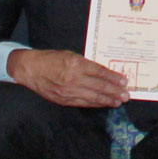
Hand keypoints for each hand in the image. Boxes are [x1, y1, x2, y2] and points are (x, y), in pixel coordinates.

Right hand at [7, 47, 130, 108]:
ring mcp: (68, 91)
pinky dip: (95, 104)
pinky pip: (83, 103)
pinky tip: (103, 104)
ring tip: (119, 101)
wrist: (30, 69)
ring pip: (93, 97)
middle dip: (115, 91)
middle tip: (127, 94)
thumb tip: (103, 72)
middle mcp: (74, 78)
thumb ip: (86, 63)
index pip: (100, 72)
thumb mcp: (70, 55)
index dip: (113, 77)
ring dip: (108, 100)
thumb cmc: (51, 59)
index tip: (124, 80)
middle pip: (99, 86)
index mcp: (76, 64)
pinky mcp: (64, 100)